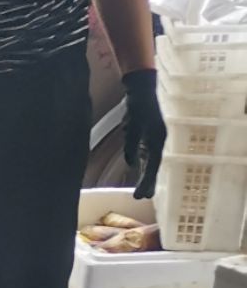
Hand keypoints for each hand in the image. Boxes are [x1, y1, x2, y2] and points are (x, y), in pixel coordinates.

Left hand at [121, 68, 165, 199]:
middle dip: (148, 182)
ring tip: (142, 191)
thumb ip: (131, 145)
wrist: (141, 90)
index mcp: (157, 140)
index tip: (139, 196)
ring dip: (145, 176)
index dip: (146, 182)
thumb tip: (130, 164)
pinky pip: (144, 153)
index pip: (152, 166)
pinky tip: (137, 172)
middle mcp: (158, 142)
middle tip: (142, 198)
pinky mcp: (147, 136)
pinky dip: (142, 164)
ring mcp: (153, 139)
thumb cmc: (137, 106)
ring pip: (149, 161)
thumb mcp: (132, 127)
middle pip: (153, 166)